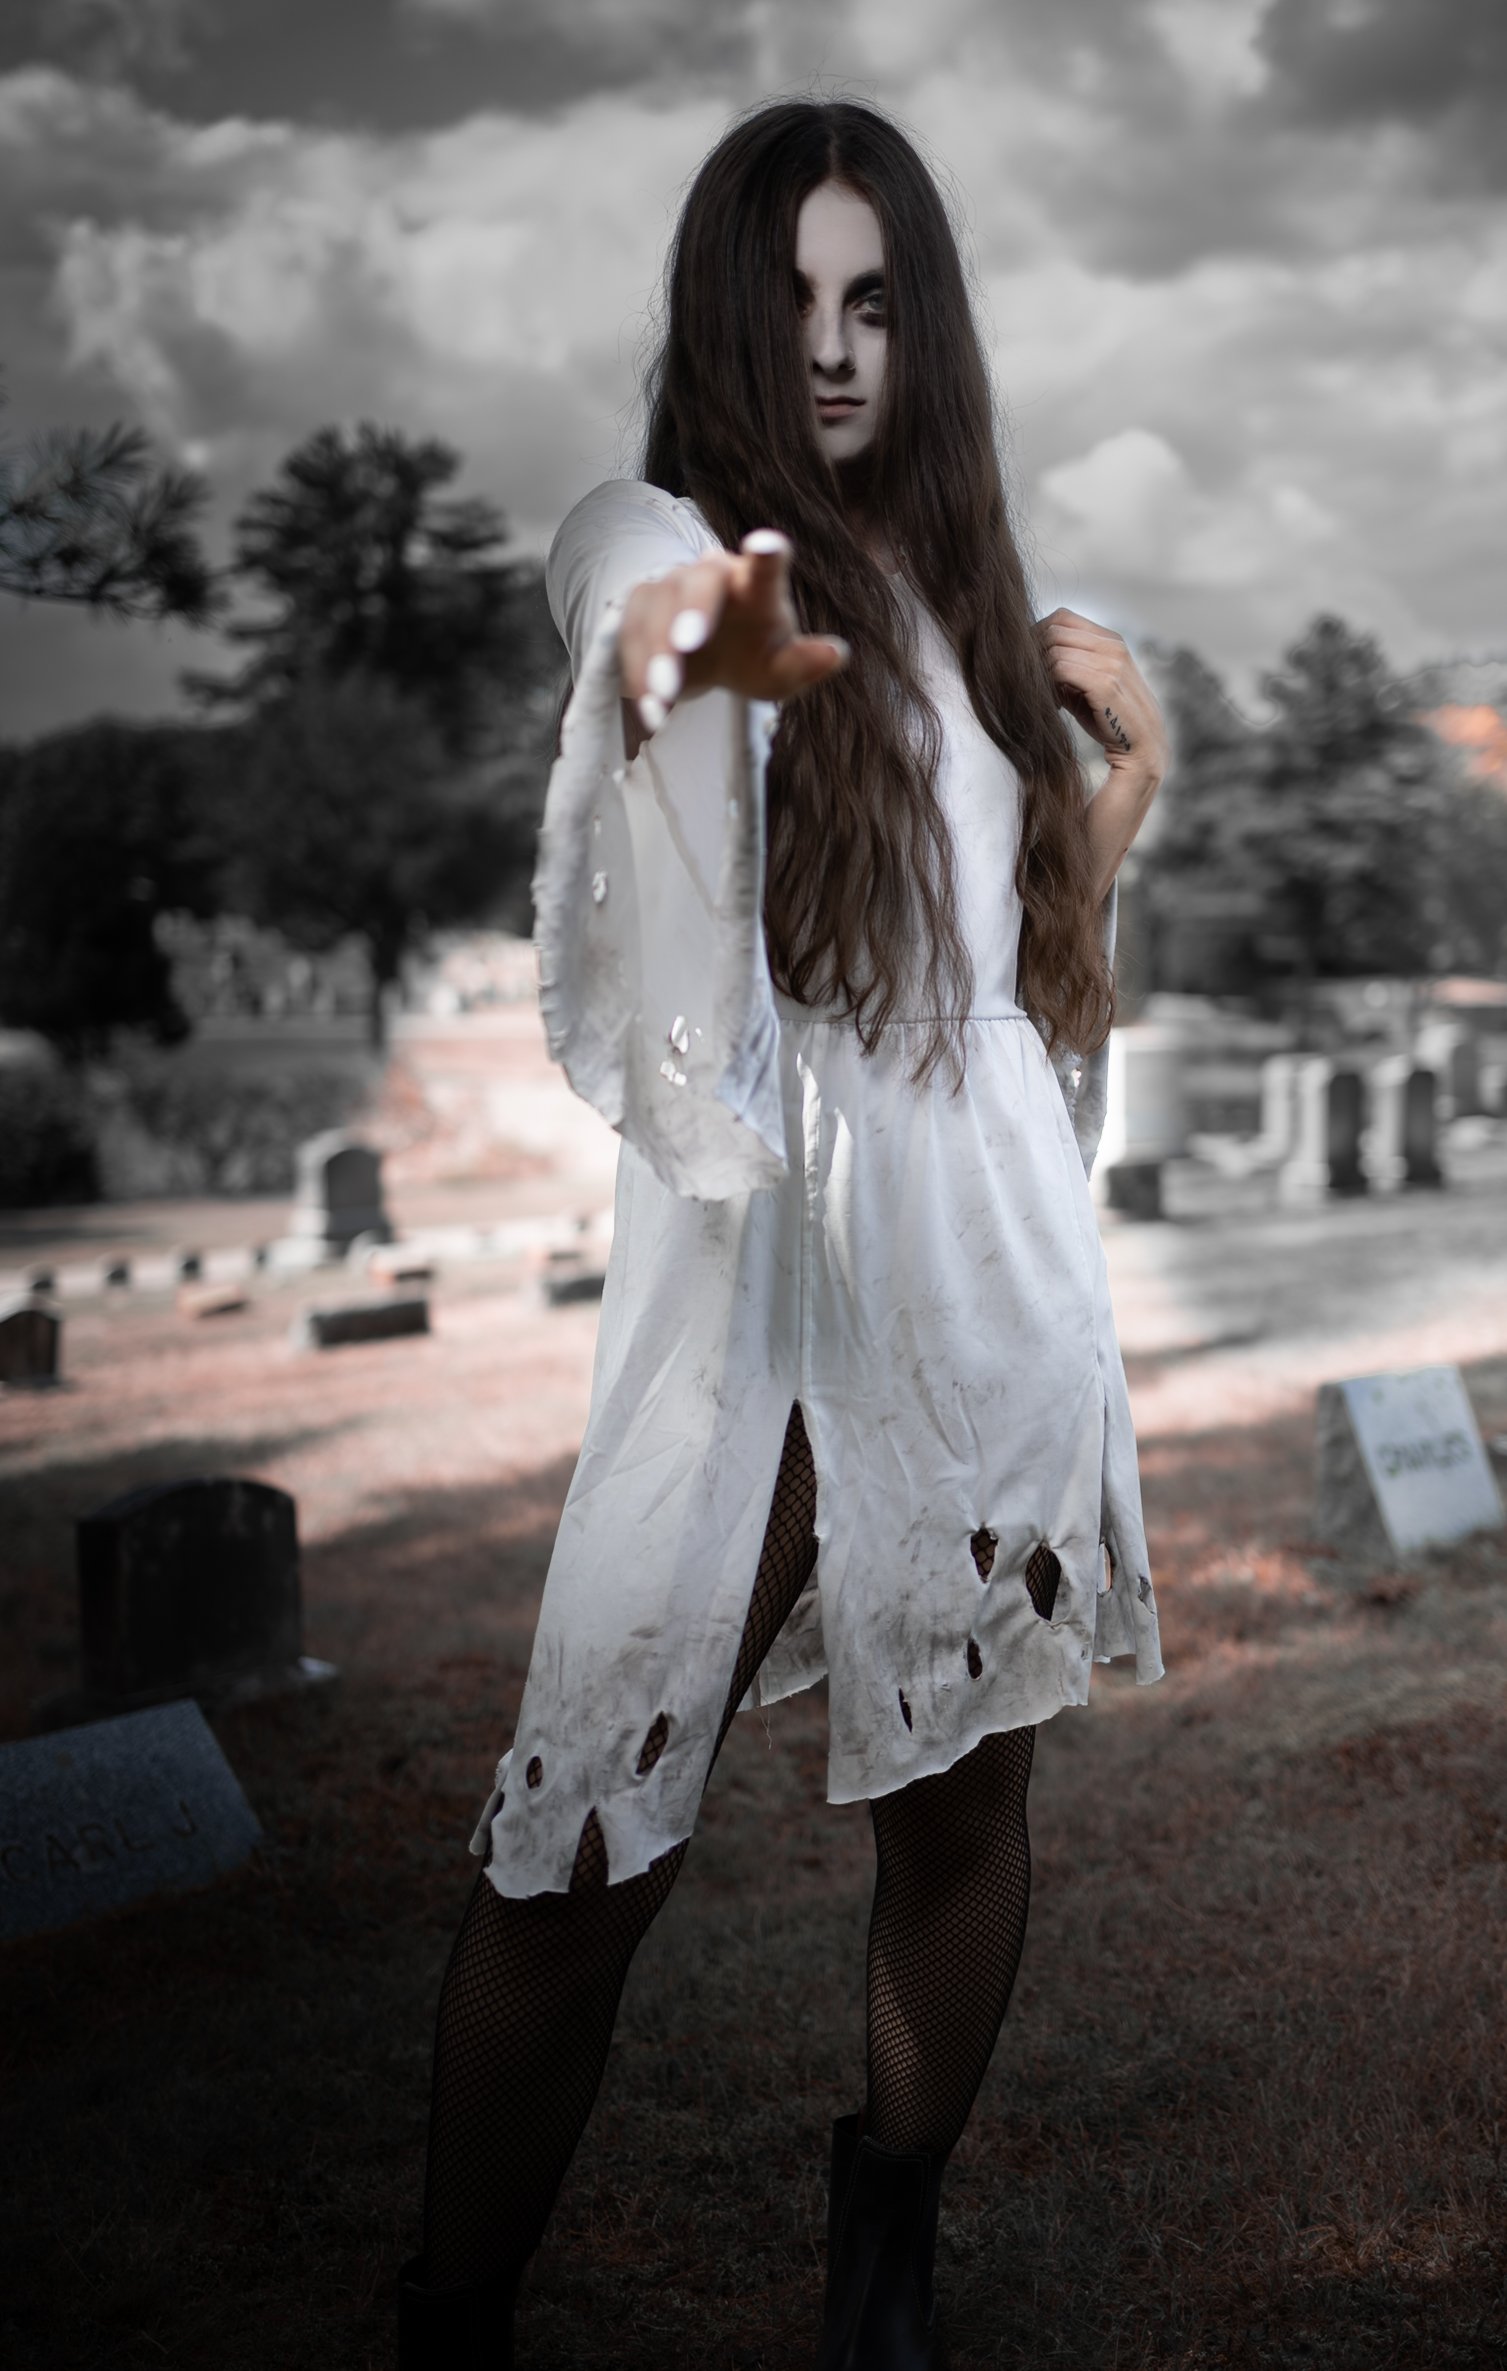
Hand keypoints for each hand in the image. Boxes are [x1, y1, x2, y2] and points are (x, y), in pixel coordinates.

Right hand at [617, 529, 847, 749]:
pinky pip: (630, 637)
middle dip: (692, 609)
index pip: (766, 565)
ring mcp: (668, 589)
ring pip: (657, 609)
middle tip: (690, 642)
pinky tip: (651, 709)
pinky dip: (638, 673)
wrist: (702, 662)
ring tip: (665, 694)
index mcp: (755, 584)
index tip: (767, 546)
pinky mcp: (636, 612)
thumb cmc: (751, 656)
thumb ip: (804, 664)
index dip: (767, 554)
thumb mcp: (779, 671)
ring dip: (658, 652)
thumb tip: (838, 653)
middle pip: (699, 581)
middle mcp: (710, 576)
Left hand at [1035, 607, 1167, 786]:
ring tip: (1043, 698)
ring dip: (1040, 673)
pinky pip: (1061, 669)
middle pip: (1054, 629)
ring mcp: (1113, 663)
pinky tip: (1052, 706)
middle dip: (1034, 654)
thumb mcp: (1085, 688)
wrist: (1142, 752)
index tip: (1028, 665)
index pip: (1061, 618)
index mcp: (1110, 641)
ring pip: (1054, 648)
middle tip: (1030, 683)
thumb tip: (1030, 657)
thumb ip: (1065, 668)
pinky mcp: (1107, 684)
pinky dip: (1048, 686)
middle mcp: (1114, 646)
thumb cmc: (1109, 721)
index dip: (1037, 636)